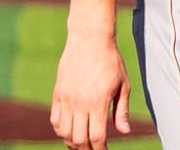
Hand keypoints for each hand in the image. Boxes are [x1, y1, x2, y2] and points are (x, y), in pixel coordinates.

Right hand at [50, 33, 131, 149]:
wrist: (89, 40)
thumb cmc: (111, 62)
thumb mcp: (124, 85)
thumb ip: (122, 110)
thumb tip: (124, 132)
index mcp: (98, 102)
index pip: (96, 136)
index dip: (100, 149)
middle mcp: (79, 103)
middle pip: (79, 138)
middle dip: (86, 149)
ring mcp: (66, 99)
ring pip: (64, 132)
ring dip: (72, 142)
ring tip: (81, 144)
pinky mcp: (58, 94)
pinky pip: (55, 120)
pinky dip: (61, 131)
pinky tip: (69, 132)